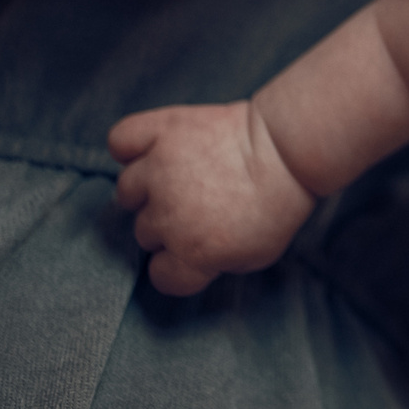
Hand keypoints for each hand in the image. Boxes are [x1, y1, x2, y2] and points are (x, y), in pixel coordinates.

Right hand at [109, 101, 317, 296]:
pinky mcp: (162, 132)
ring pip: (127, 191)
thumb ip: (214, 264)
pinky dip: (128, 146)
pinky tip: (149, 151)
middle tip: (197, 206)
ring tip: (176, 179)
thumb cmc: (278, 203)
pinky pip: (120, 140)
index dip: (180, 266)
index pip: (161, 276)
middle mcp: (169, 215)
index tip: (194, 250)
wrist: (287, 148)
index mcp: (193, 252)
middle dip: (168, 225)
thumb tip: (189, 260)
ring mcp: (161, 169)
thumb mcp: (257, 255)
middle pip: (144, 233)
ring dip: (147, 189)